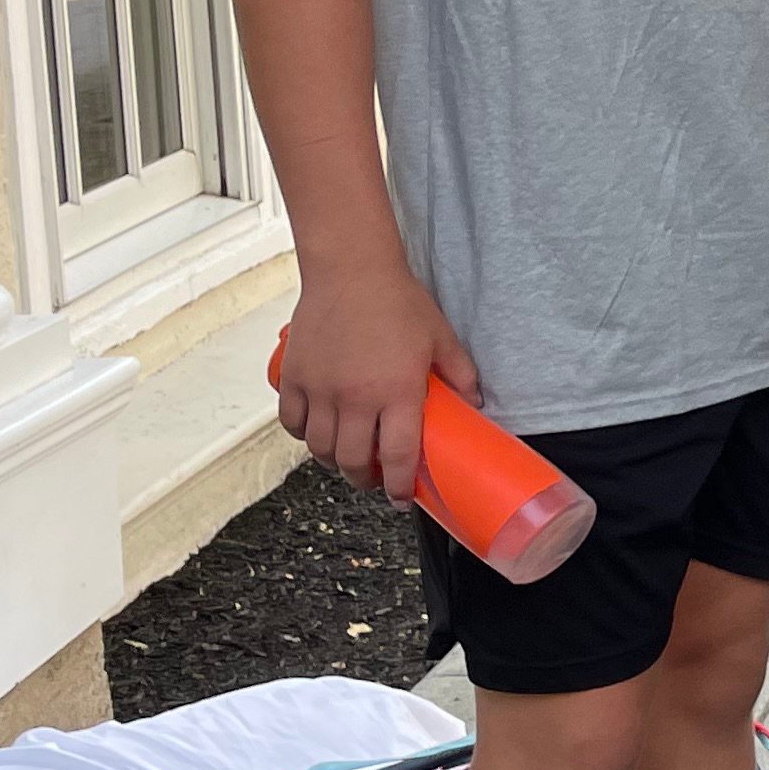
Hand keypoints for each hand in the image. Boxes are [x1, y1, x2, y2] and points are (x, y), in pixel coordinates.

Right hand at [280, 266, 476, 502]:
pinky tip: (318, 433)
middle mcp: (356, 399)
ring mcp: (321, 390)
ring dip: (334, 463)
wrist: (351, 271)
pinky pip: (293, 422)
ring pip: (320, 448)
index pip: (398, 456)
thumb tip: (475, 404)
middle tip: (374, 480)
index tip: (401, 498)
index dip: (399, 486)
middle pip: (353, 461)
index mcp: (397, 393)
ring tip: (347, 459)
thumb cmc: (398, 302)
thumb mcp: (441, 339)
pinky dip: (304, 436)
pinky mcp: (295, 378)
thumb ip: (461, 375)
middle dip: (364, 480)